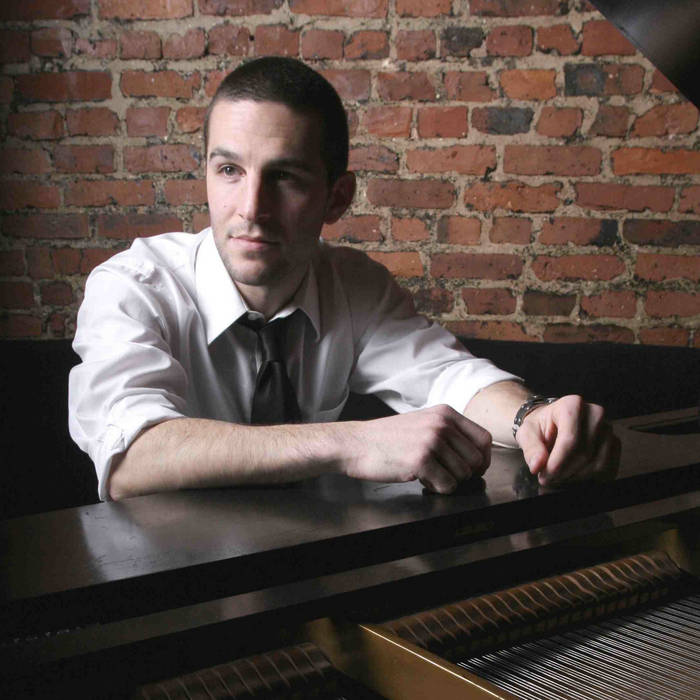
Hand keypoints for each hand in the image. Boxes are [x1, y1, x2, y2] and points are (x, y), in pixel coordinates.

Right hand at [342, 405, 491, 493]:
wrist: (356, 443)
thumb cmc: (387, 437)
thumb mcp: (422, 422)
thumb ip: (448, 432)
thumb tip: (475, 456)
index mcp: (445, 413)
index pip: (484, 439)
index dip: (482, 459)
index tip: (473, 469)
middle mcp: (441, 424)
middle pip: (476, 460)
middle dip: (464, 474)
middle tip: (445, 475)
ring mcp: (432, 441)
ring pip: (463, 475)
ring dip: (448, 481)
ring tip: (428, 474)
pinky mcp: (421, 460)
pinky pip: (447, 485)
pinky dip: (437, 488)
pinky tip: (421, 480)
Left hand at [515, 395, 619, 485]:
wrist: (553, 424)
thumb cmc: (541, 427)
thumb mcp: (527, 433)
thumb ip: (531, 448)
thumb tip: (537, 465)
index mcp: (572, 404)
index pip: (570, 440)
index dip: (557, 463)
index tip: (544, 475)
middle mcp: (595, 413)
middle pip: (584, 454)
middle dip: (564, 472)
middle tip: (548, 478)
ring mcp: (608, 428)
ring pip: (598, 464)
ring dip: (576, 477)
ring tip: (559, 476)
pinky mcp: (615, 443)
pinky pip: (608, 469)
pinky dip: (590, 479)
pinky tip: (573, 476)